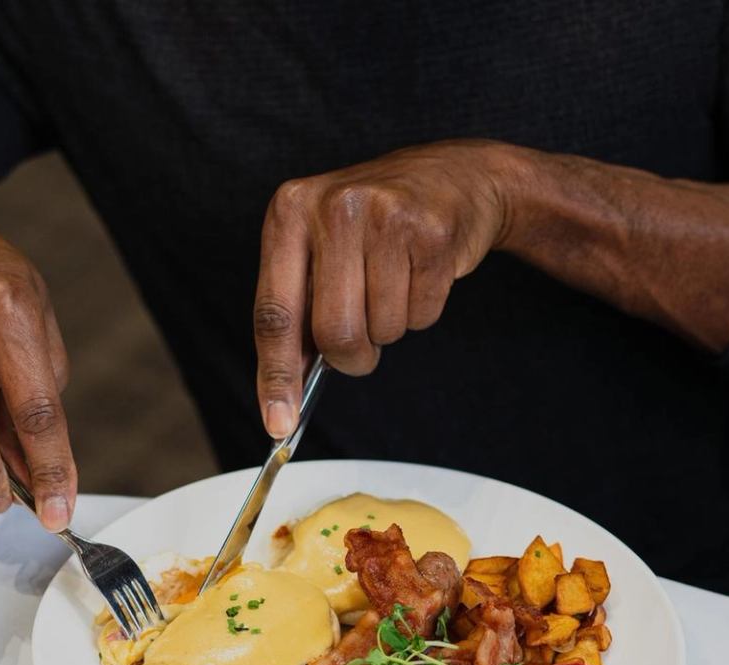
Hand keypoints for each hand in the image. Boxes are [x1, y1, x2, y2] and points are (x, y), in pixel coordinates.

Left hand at [253, 140, 522, 435]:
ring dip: (391, 326)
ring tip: (396, 282)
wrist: (454, 176)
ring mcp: (385, 215)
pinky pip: (421, 314)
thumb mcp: (322, 248)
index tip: (279, 424)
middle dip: (352, 355)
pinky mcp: (432, 231)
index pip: (274, 313)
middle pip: (334, 334)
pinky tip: (422, 272)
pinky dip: (423, 310)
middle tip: (362, 341)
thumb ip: (298, 308)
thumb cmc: (376, 224)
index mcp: (290, 212)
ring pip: (382, 330)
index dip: (276, 376)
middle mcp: (333, 208)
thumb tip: (284, 393)